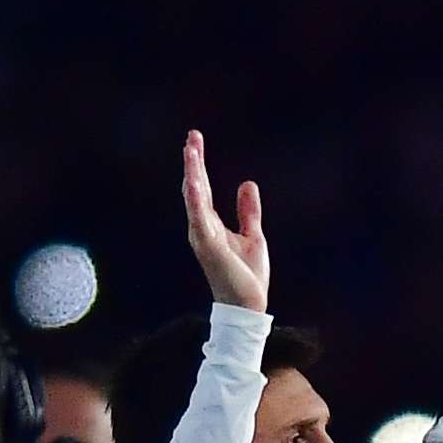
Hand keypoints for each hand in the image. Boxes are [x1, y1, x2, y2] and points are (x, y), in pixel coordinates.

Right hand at [178, 130, 269, 311]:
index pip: (203, 188)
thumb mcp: (252, 235)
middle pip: (195, 188)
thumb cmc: (247, 275)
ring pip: (194, 200)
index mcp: (210, 224)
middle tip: (192, 136)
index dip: (199, 164)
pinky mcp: (209, 247)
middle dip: (193, 162)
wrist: (249, 306)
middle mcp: (201, 228)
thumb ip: (248, 211)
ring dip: (193, 174)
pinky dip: (196, 200)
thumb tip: (247, 183)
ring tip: (191, 151)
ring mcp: (203, 237)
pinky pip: (200, 219)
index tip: (195, 140)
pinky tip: (195, 181)